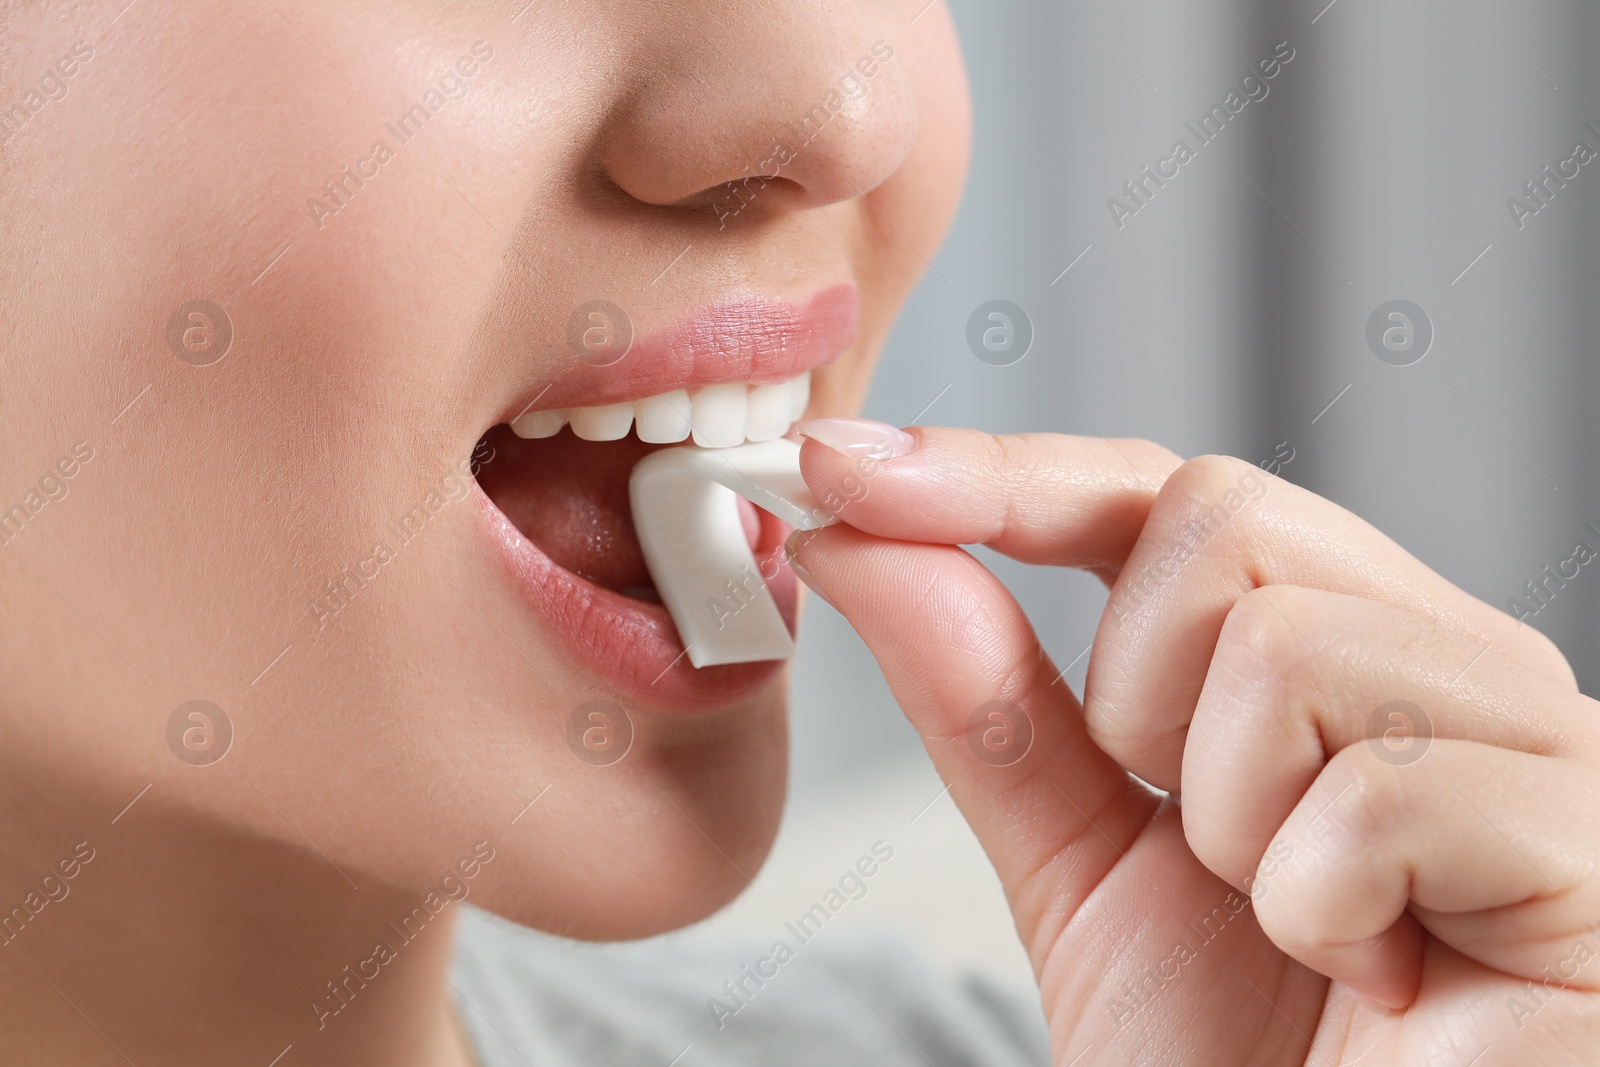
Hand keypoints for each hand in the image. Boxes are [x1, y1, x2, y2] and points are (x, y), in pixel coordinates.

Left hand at [787, 422, 1599, 1065]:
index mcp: (1341, 642)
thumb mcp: (1072, 856)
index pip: (1164, 492)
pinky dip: (1317, 906)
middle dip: (1137, 699)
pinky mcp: (1588, 839)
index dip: (999, 475)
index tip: (841, 468)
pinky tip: (1380, 977)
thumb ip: (983, 695)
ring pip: (1286, 643)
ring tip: (1292, 922)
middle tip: (1194, 842)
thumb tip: (862, 533)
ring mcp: (1537, 737)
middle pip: (1220, 518)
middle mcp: (1449, 657)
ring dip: (1225, 818)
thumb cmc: (1233, 1062)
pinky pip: (1377, 793)